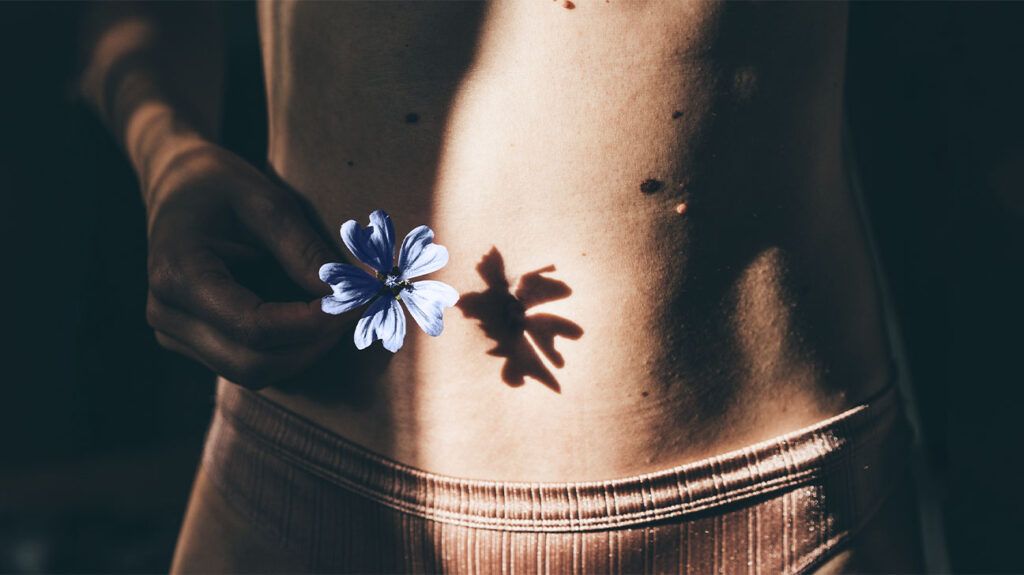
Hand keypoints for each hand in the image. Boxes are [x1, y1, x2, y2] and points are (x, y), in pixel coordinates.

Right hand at [144, 141, 348, 388]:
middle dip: (313, 345)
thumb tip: (347, 295)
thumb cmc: (220, 184)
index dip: (312, 324)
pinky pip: (247, 364)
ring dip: (304, 352)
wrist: (177, 184)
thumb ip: (305, 251)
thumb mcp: (267, 202)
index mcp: (177, 274)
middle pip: (253, 364)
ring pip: (253, 373)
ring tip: (337, 313)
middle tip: (355, 310)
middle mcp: (167, 314)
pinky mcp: (192, 342)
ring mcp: (174, 333)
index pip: (253, 327)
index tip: (356, 302)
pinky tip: (311, 319)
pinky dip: (288, 349)